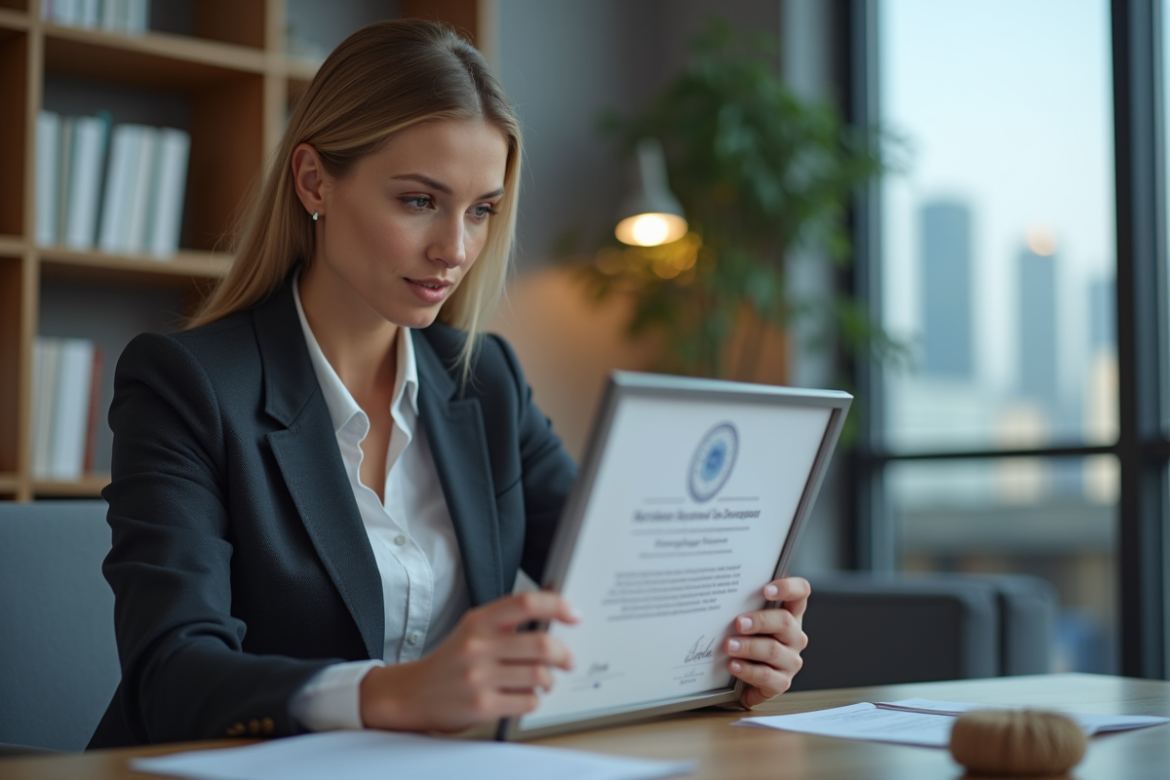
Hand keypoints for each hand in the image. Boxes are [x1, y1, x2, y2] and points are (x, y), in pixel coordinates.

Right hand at [358, 591, 577, 731]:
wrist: (411, 694)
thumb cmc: (452, 661)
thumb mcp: (473, 630)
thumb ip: (507, 623)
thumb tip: (555, 620)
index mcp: (478, 621)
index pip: (526, 603)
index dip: (557, 605)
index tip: (575, 614)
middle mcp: (478, 646)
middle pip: (541, 644)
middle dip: (564, 654)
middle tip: (568, 659)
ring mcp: (479, 678)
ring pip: (539, 675)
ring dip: (549, 680)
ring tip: (543, 680)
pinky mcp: (482, 706)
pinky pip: (528, 702)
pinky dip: (534, 700)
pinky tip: (523, 696)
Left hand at [725, 577, 809, 707]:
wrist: (746, 678)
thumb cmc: (747, 641)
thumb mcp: (749, 622)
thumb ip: (745, 607)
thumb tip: (722, 595)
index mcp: (790, 614)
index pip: (801, 593)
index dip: (788, 588)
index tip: (766, 590)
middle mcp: (794, 635)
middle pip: (784, 621)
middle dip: (759, 621)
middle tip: (738, 623)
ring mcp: (791, 660)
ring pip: (773, 650)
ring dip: (749, 647)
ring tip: (729, 645)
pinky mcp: (782, 682)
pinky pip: (766, 675)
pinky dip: (747, 670)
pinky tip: (734, 665)